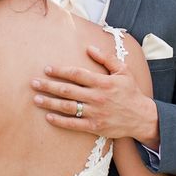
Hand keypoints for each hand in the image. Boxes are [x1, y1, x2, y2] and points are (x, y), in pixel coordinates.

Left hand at [31, 44, 158, 146]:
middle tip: (33, 83)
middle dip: (48, 86)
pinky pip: (74, 124)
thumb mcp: (123, 71)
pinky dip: (60, 121)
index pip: (76, 74)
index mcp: (102, 82)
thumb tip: (89, 48)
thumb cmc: (131, 92)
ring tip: (36, 99)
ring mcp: (95, 113)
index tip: (47, 69)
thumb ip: (106, 58)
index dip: (60, 71)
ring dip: (50, 102)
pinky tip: (48, 116)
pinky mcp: (95, 127)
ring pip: (67, 107)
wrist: (142, 117)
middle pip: (67, 90)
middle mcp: (97, 97)